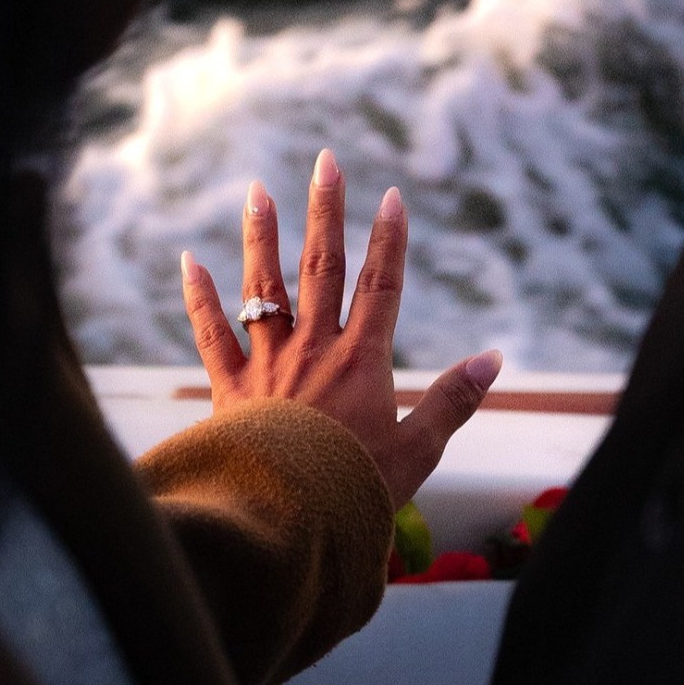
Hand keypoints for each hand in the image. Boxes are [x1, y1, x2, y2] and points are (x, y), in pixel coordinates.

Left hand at [180, 148, 501, 508]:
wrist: (286, 522)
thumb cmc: (356, 489)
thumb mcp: (418, 451)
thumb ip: (455, 400)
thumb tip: (495, 359)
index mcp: (362, 360)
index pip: (381, 284)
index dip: (389, 239)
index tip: (391, 196)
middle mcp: (313, 347)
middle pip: (322, 265)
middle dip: (326, 210)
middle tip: (325, 162)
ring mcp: (268, 361)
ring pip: (264, 286)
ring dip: (262, 235)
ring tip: (258, 189)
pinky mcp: (229, 384)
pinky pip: (209, 331)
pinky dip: (198, 295)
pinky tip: (189, 259)